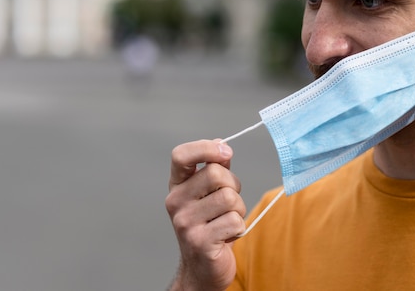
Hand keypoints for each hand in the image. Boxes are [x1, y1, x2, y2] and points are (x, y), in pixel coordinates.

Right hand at [165, 140, 245, 290]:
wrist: (201, 270)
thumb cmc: (209, 226)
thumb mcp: (208, 195)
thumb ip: (214, 169)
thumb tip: (222, 143)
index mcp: (177, 186)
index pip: (181, 155)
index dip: (206, 147)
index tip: (226, 152)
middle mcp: (175, 202)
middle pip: (215, 174)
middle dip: (233, 185)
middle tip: (230, 202)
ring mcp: (185, 222)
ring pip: (229, 198)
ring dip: (238, 209)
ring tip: (227, 221)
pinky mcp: (200, 241)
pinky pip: (235, 221)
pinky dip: (239, 228)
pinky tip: (227, 236)